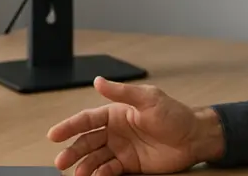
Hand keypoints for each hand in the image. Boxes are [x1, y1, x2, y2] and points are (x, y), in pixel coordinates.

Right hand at [47, 76, 224, 175]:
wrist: (193, 138)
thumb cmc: (174, 114)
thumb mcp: (148, 99)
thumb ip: (122, 93)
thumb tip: (98, 80)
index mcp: (116, 112)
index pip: (87, 119)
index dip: (69, 126)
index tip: (54, 135)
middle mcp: (115, 131)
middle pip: (87, 141)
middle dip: (72, 151)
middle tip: (61, 162)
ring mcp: (121, 149)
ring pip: (95, 158)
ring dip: (84, 166)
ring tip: (78, 174)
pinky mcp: (129, 165)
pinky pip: (110, 170)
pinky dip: (101, 174)